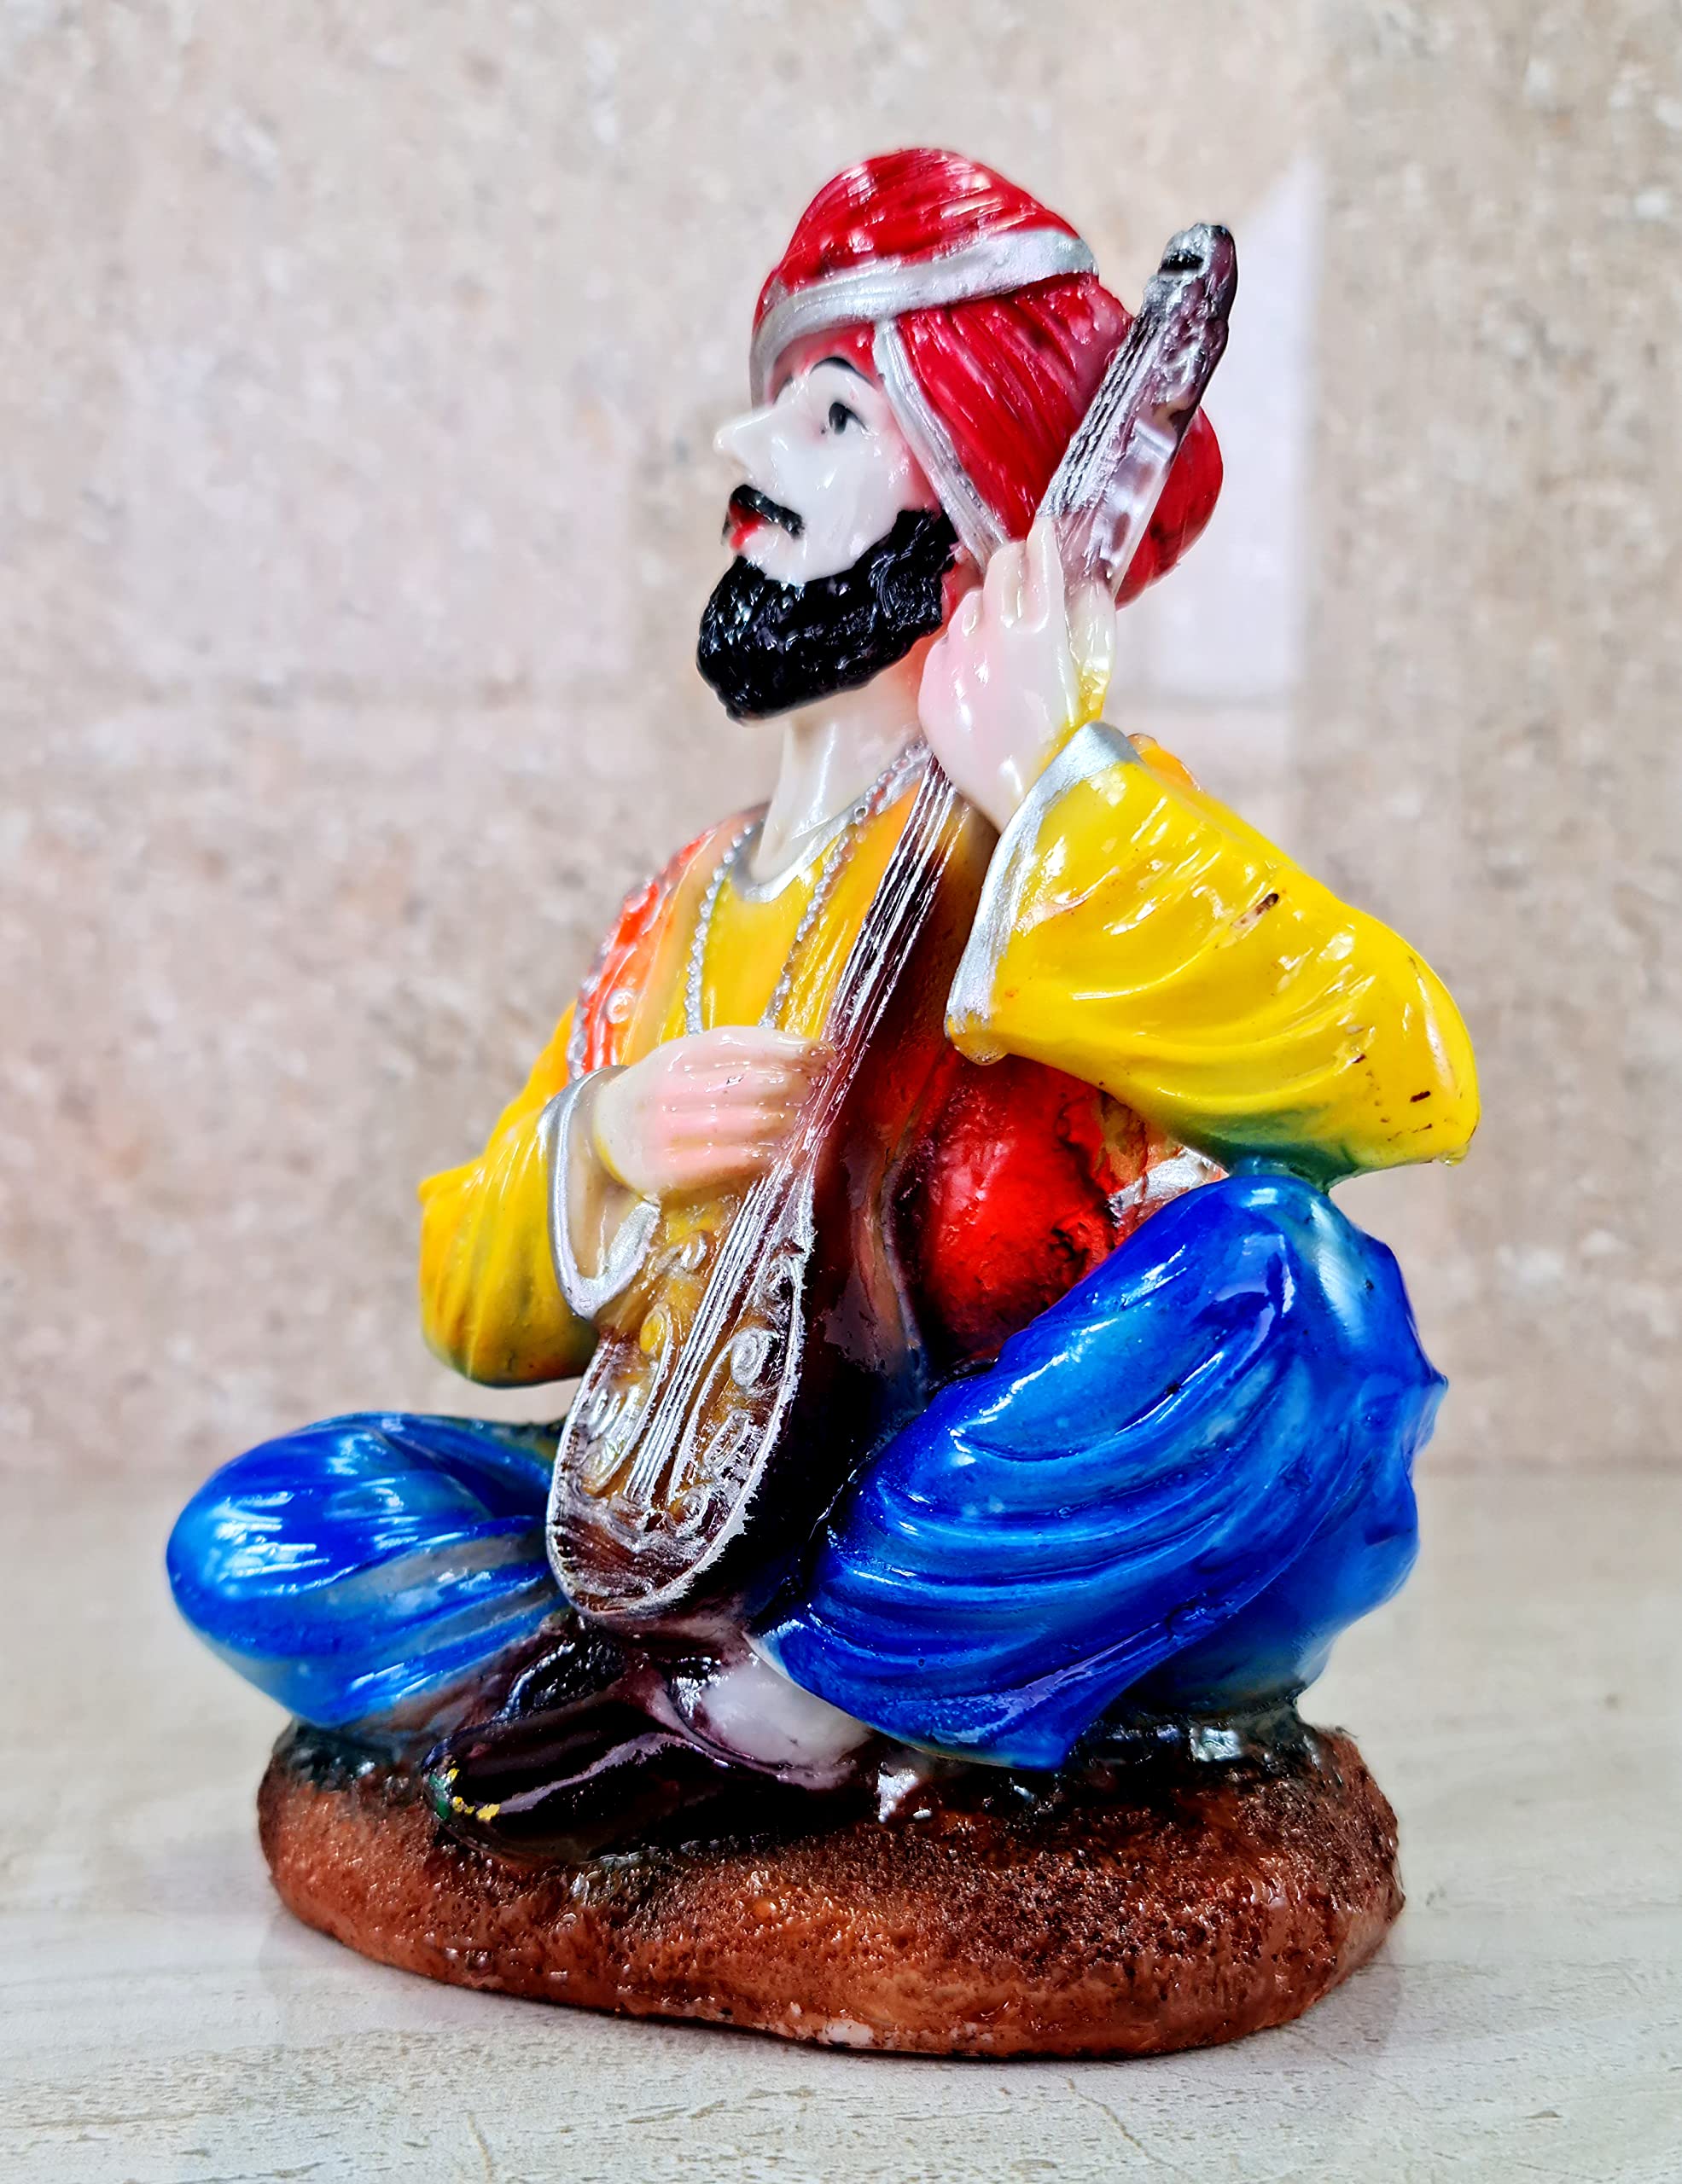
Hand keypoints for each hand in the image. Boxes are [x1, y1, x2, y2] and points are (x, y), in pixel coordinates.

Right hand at [589, 1027, 823, 1199]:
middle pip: (742, 1082)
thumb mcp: (685, 1064)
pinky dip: (754, 1157)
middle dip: (789, 1085)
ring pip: (735, 1123)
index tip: (822, 1052)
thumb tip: (804, 1057)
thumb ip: (733, 1060)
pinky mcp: (662, 1170)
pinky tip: (775, 1153)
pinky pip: (719, 1162)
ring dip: (779, 1122)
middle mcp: (665, 1089)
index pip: (736, 1044)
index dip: (784, 1046)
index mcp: (675, 1055)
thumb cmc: (664, 1093)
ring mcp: (661, 1130)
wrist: (604, 1132)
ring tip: (803, 1122)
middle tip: (817, 1091)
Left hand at [918, 517, 1115, 830]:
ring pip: (966, 607)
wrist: (1033, 796)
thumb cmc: (1072, 739)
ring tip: (996, 628)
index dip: (1042, 541)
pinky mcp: (932, 690)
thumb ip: (1091, 619)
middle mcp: (993, 639)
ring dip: (984, 609)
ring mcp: (956, 665)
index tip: (1043, 534)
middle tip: (1018, 564)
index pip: (1037, 561)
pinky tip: (975, 669)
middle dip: (1011, 561)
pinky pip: (942, 649)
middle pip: (997, 571)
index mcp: (1041, 631)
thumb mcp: (1095, 673)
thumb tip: (1084, 580)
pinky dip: (959, 651)